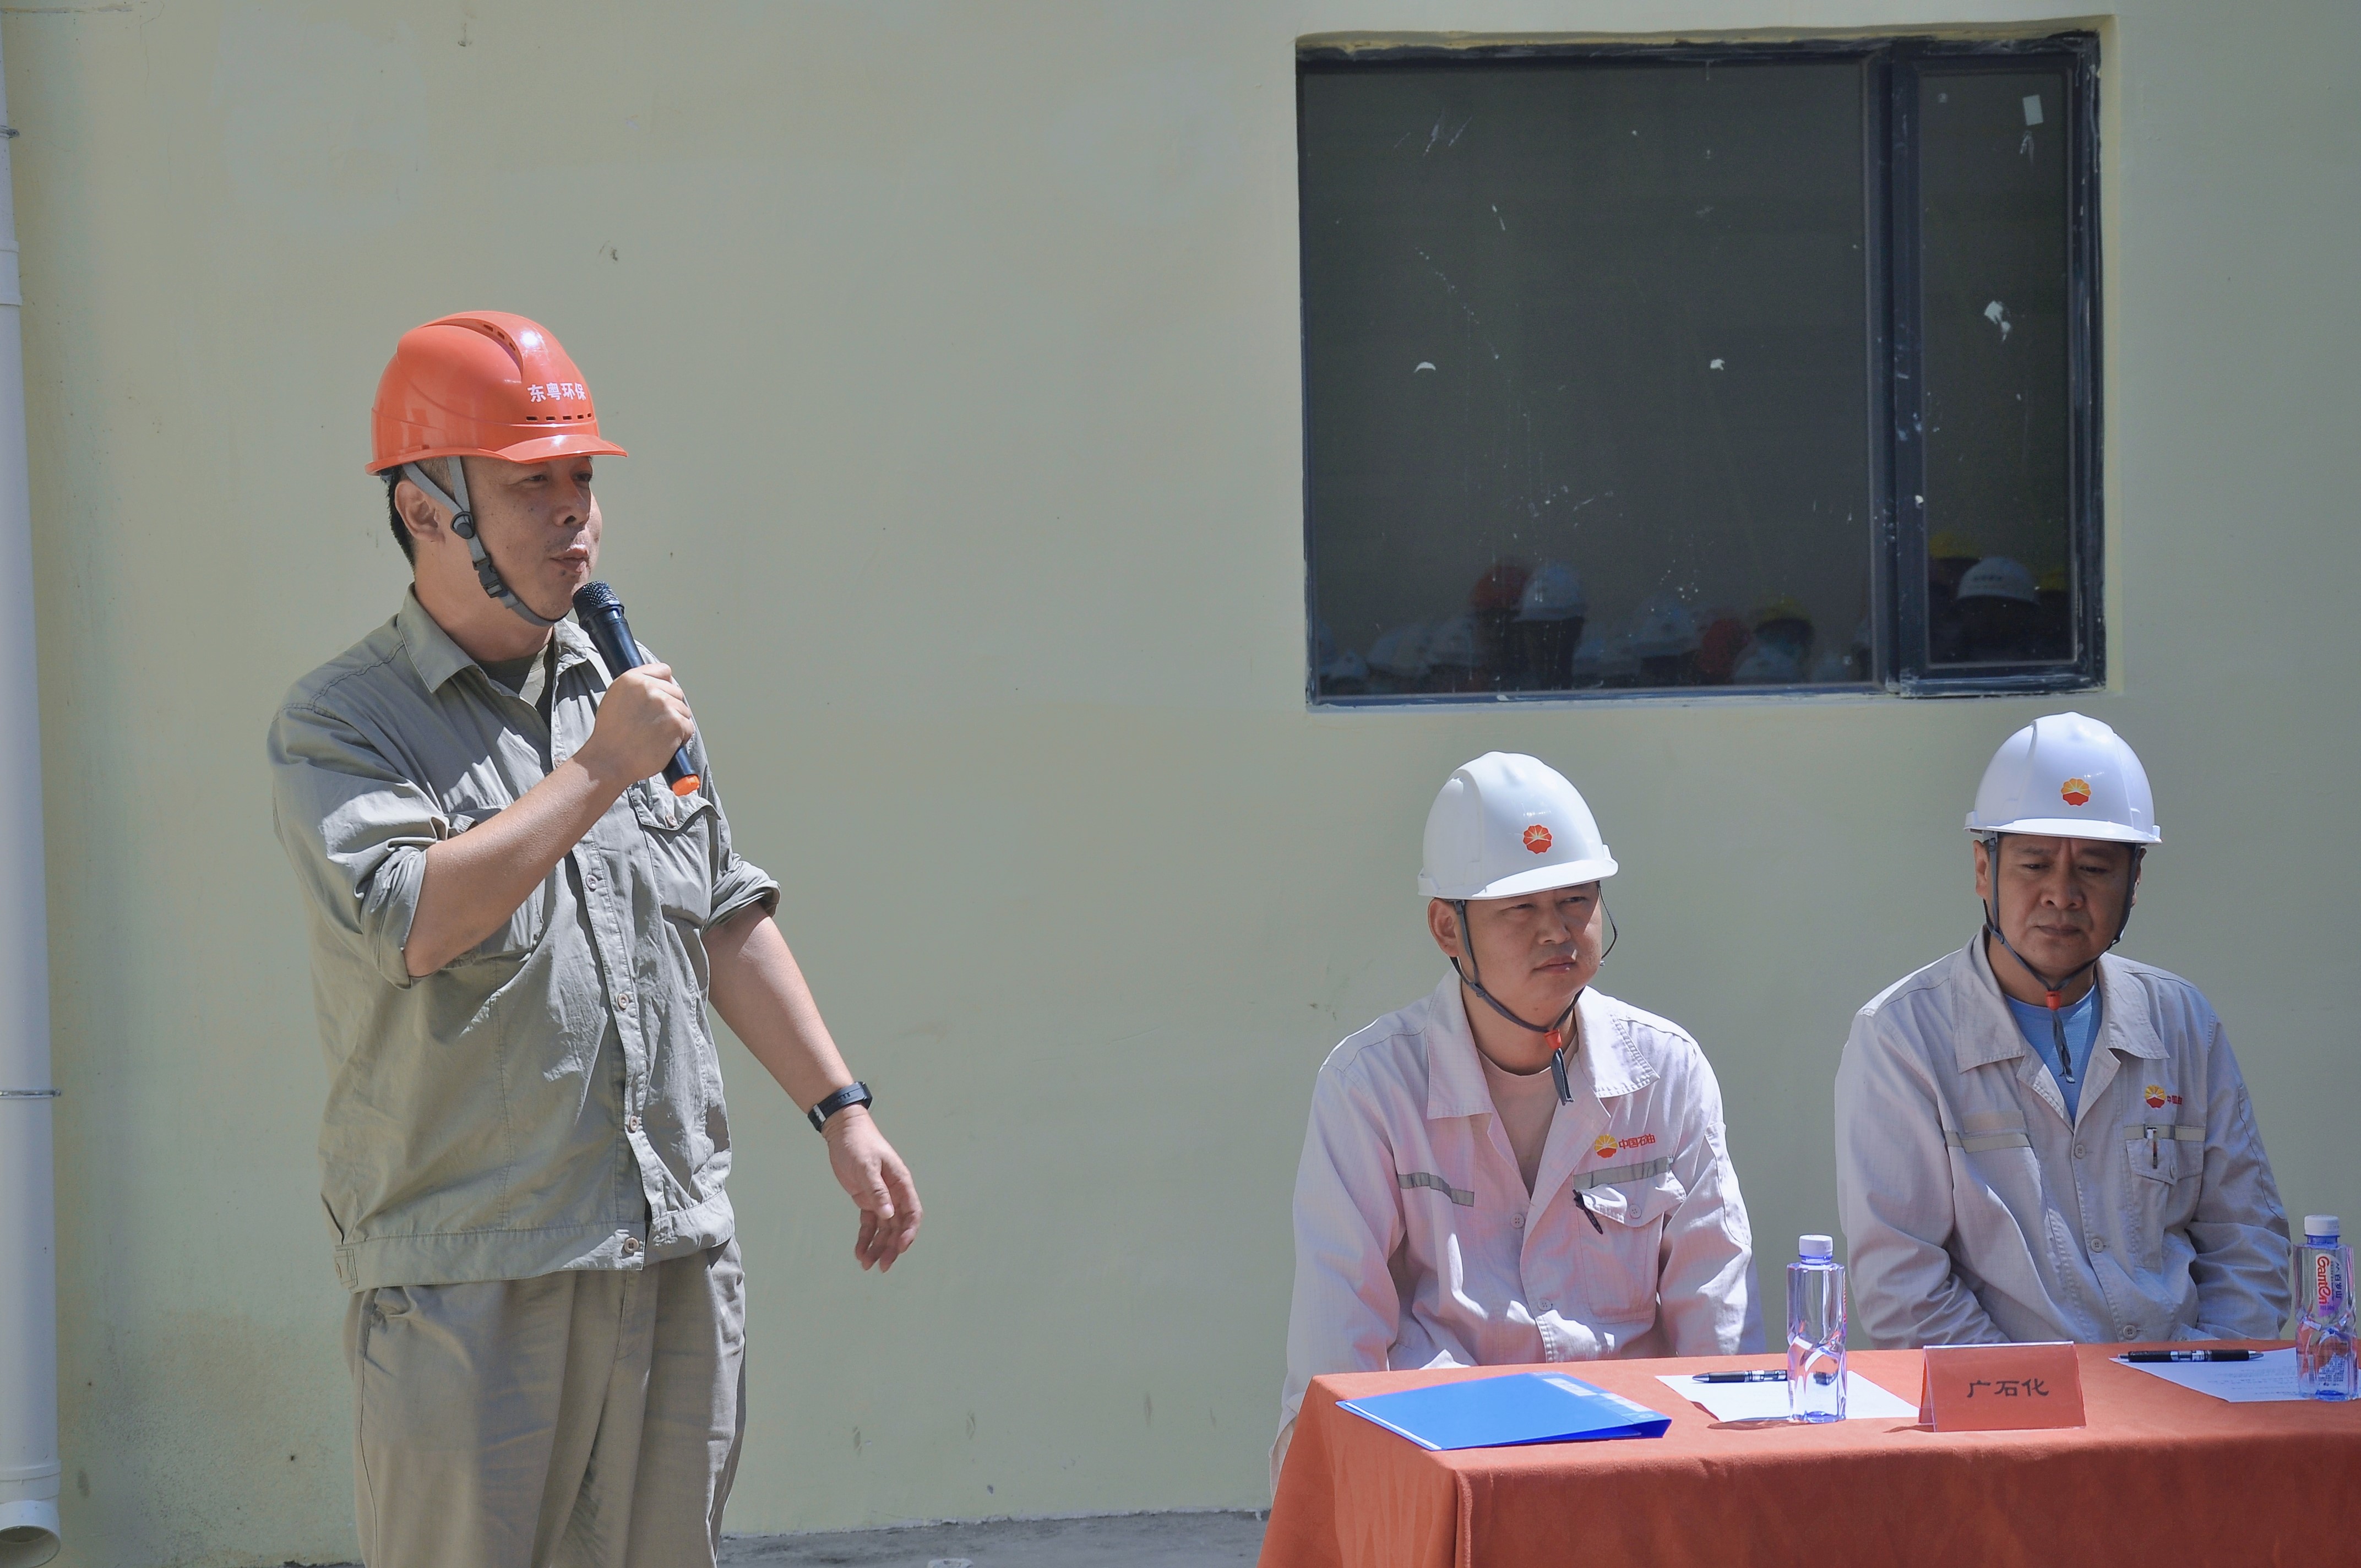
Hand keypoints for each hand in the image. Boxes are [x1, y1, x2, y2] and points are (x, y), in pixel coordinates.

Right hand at [580, 662, 693, 782]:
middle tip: (653, 724)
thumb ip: (637, 686)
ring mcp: (664, 705)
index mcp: (632, 679)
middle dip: (670, 707)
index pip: (664, 671)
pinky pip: (688, 727)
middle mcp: (649, 688)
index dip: (664, 686)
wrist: (610, 760)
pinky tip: (662, 743)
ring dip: (675, 723)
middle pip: (676, 692)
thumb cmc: (610, 735)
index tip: (660, 698)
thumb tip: (658, 682)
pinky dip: (680, 738)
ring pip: (684, 710)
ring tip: (655, 735)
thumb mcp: (615, 698)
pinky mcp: (675, 723)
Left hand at [822, 1105, 921, 1271]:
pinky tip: (859, 1252)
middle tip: (882, 1266)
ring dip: (877, 1247)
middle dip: (891, 1248)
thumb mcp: (867, 1166)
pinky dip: (865, 1239)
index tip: (900, 1248)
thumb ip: (877, 1191)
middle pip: (898, 1227)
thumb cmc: (859, 1144)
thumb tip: (889, 1216)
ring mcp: (881, 1199)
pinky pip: (869, 1225)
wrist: (843, 1133)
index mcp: (901, 1184)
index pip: (912, 1213)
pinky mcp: (867, 1201)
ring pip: (884, 1230)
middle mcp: (894, 1194)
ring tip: (867, 1265)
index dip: (909, 1232)